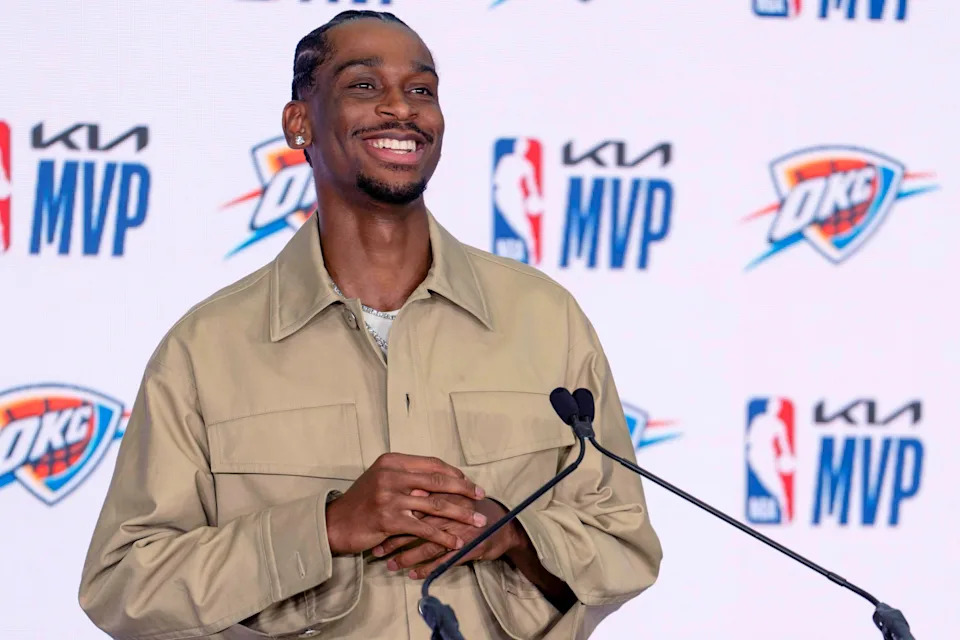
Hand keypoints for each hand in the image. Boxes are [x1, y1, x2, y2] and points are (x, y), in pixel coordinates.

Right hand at [325, 453, 487, 554]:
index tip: (470, 483)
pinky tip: (456, 542)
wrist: (335, 524)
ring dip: (460, 515)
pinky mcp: (389, 519)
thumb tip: (441, 479)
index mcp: (392, 461)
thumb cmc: (362, 502)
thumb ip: (408, 477)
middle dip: (464, 490)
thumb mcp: (382, 479)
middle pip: (438, 480)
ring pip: (435, 505)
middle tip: (482, 497)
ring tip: (477, 522)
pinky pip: (424, 528)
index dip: (454, 473)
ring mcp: (389, 497)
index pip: (432, 464)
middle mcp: (391, 475)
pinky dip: (443, 536)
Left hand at [372, 497, 524, 578]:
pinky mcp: (468, 547)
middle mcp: (451, 510)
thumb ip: (431, 492)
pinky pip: (443, 561)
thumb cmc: (473, 509)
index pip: (413, 503)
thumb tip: (401, 492)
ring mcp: (460, 530)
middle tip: (376, 550)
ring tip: (390, 566)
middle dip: (394, 539)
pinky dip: (427, 569)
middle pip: (417, 524)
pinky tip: (413, 575)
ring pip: (427, 544)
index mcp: (445, 493)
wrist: (504, 526)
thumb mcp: (452, 496)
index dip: (392, 515)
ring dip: (406, 558)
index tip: (374, 526)